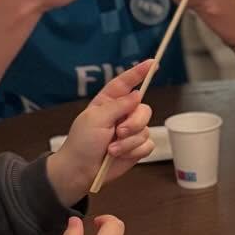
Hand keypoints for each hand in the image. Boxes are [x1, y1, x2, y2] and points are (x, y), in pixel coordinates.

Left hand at [47, 61, 154, 202]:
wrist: (81, 171)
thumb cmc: (82, 143)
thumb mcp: (95, 119)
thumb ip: (118, 106)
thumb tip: (137, 95)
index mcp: (108, 102)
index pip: (126, 83)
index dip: (139, 72)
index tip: (153, 63)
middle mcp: (122, 114)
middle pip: (143, 109)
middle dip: (134, 122)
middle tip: (119, 132)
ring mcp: (130, 131)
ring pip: (146, 129)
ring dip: (129, 141)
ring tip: (112, 149)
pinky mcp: (136, 148)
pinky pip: (148, 145)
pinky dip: (134, 151)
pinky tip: (120, 155)